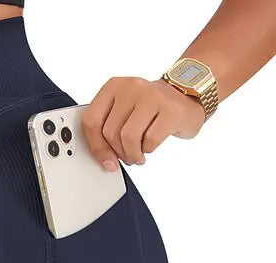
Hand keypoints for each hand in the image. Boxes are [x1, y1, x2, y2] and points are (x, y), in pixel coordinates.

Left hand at [81, 77, 206, 170]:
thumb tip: (104, 158)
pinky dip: (148, 150)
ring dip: (132, 154)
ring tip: (137, 156)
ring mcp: (152, 96)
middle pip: (110, 132)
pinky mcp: (170, 109)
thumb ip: (107, 128)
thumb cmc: (150, 108)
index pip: (91, 121)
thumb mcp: (123, 111)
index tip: (106, 160)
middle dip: (117, 152)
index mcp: (113, 86)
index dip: (96, 146)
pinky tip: (150, 147)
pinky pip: (150, 140)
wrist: (187, 95)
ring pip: (128, 138)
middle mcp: (131, 87)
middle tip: (126, 157)